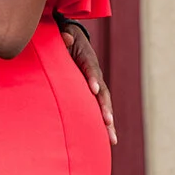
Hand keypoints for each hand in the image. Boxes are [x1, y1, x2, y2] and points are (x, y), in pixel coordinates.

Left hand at [61, 24, 116, 145]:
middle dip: (105, 107)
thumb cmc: (63, 37)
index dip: (92, 78)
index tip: (94, 89)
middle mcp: (95, 74)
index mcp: (87, 58)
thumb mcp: (62, 33)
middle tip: (108, 122)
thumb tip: (66, 38)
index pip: (91, 68)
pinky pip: (98, 109)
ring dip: (108, 122)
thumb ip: (62, 36)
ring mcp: (95, 85)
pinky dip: (103, 124)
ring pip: (104, 104)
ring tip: (111, 139)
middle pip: (103, 92)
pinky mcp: (92, 94)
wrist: (71, 38)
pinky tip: (108, 141)